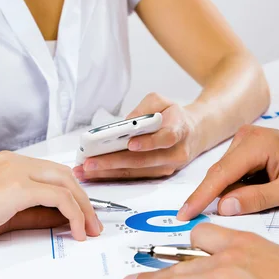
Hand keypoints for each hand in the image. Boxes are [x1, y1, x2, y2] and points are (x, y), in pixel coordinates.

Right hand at [0, 151, 102, 249]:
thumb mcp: (8, 215)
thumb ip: (37, 213)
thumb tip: (66, 218)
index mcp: (12, 164)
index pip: (54, 174)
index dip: (75, 195)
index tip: (86, 216)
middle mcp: (16, 162)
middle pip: (65, 176)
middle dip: (85, 201)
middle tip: (94, 225)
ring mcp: (16, 171)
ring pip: (66, 184)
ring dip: (83, 209)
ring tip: (89, 231)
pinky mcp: (17, 187)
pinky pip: (58, 197)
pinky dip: (73, 214)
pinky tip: (76, 231)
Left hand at [73, 93, 203, 180]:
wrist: (194, 133)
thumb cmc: (173, 115)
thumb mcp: (162, 101)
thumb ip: (144, 108)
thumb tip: (123, 125)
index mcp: (180, 130)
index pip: (166, 138)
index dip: (149, 142)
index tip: (131, 143)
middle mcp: (175, 153)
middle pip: (143, 161)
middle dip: (113, 162)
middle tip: (89, 162)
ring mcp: (167, 167)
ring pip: (135, 172)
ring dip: (108, 173)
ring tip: (85, 171)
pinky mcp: (158, 176)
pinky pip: (134, 177)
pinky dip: (112, 176)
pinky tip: (94, 175)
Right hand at [178, 126, 278, 219]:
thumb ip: (257, 199)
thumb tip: (224, 207)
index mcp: (257, 144)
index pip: (220, 174)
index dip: (200, 197)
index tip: (184, 214)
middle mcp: (246, 137)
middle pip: (219, 174)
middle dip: (211, 198)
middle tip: (199, 219)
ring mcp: (246, 141)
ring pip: (224, 175)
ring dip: (227, 193)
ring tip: (251, 203)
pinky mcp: (248, 149)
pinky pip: (233, 172)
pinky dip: (234, 188)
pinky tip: (246, 196)